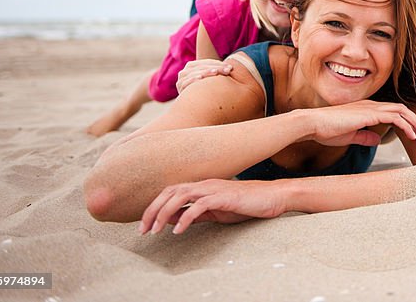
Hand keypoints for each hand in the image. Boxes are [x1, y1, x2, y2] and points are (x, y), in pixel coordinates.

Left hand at [139, 179, 285, 234]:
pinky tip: (179, 231)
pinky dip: (186, 217)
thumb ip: (195, 214)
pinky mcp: (224, 197)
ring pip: (180, 195)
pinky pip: (199, 206)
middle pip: (170, 191)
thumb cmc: (246, 204)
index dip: (155, 207)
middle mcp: (205, 184)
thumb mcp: (215, 212)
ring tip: (155, 230)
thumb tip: (173, 219)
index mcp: (202, 186)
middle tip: (143, 230)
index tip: (145, 225)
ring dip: (164, 213)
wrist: (272, 197)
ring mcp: (214, 189)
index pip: (171, 192)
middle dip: (153, 210)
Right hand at [176, 59, 232, 92]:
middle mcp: (185, 71)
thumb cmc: (204, 90)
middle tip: (228, 71)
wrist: (191, 106)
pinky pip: (186, 82)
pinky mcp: (180, 87)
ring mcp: (181, 79)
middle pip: (202, 67)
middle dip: (216, 68)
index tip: (231, 67)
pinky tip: (200, 78)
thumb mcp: (209, 79)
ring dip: (206, 72)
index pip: (207, 62)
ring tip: (216, 72)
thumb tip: (232, 68)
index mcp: (192, 65)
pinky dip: (193, 79)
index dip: (219, 64)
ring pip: (195, 72)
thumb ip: (216, 71)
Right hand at [302, 100, 415, 146]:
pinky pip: (394, 117)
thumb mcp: (350, 136)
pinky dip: (406, 125)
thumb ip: (364, 136)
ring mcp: (371, 108)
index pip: (393, 112)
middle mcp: (371, 106)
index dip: (407, 121)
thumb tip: (376, 139)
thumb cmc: (326, 130)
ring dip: (415, 123)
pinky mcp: (369, 114)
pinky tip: (412, 135)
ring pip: (401, 111)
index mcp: (367, 109)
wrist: (312, 124)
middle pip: (401, 109)